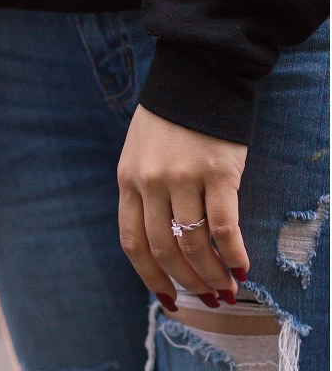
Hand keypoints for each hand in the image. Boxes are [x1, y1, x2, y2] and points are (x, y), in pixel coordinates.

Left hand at [117, 105, 248, 307]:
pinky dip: (234, 252)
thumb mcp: (140, 154)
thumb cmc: (171, 118)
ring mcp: (184, 177)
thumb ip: (144, 193)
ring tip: (226, 287)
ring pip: (194, 242)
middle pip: (165, 249)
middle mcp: (151, 183)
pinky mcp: (219, 171)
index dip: (150, 276)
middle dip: (186, 281)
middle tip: (206, 298)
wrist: (199, 72)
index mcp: (128, 181)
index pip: (133, 243)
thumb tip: (164, 243)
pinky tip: (242, 267)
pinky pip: (224, 225)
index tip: (168, 297)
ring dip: (212, 273)